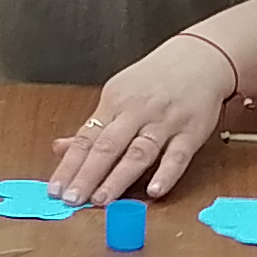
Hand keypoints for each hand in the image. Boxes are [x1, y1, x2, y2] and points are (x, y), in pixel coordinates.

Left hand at [50, 35, 238, 204]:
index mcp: (115, 102)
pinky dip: (166, 174)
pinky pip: (177, 156)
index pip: (86, 138)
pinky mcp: (191, 132)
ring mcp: (165, 122)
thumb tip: (61, 148)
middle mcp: (137, 112)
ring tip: (101, 200)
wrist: (202, 56)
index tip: (54, 188)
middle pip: (107, 147)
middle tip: (71, 199)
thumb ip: (94, 126)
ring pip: (138, 153)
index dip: (69, 164)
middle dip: (87, 174)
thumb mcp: (120, 93)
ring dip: (118, 178)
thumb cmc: (156, 78)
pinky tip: (154, 192)